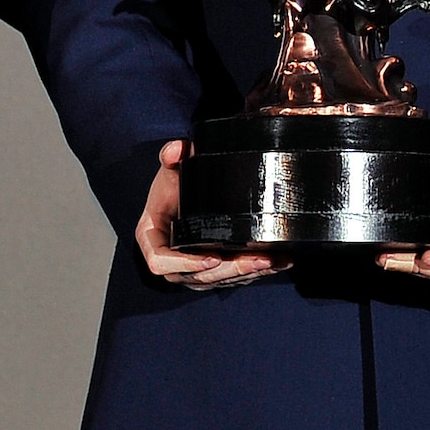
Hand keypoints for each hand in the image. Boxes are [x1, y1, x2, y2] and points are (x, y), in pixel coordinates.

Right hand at [136, 139, 289, 287]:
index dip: (185, 264)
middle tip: (255, 260)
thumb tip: (177, 150)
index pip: (160, 261)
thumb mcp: (169, 169)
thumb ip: (171, 155)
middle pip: (198, 276)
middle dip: (230, 270)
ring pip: (219, 280)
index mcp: (152, 238)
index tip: (211, 257)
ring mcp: (191, 270)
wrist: (184, 195)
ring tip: (271, 261)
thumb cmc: (172, 186)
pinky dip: (256, 272)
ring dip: (247, 273)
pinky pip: (232, 278)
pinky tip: (277, 263)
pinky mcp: (212, 271)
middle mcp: (170, 261)